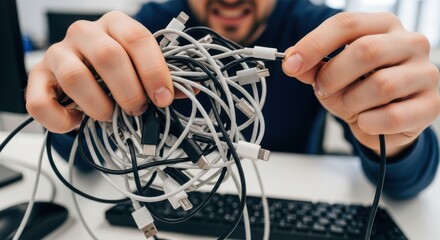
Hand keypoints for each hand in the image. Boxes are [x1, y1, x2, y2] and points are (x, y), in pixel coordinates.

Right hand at [26, 11, 173, 132]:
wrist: (81, 73)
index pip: (138, 38)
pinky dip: (61, 120)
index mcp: (116, 25)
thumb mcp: (141, 69)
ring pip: (74, 77)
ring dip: (98, 106)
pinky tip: (77, 122)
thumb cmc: (117, 70)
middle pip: (108, 56)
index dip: (154, 71)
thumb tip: (190, 91)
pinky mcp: (38, 77)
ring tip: (109, 117)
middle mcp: (85, 33)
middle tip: (138, 110)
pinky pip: (39, 101)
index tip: (163, 98)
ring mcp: (58, 53)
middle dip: (129, 91)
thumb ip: (164, 79)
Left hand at [282, 12, 439, 155]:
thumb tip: (293, 62)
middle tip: (322, 90)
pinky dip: (368, 123)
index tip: (291, 65)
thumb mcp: (331, 76)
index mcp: (383, 26)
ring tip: (350, 106)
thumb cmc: (359, 89)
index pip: (346, 24)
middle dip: (333, 76)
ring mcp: (426, 72)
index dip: (314, 44)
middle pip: (366, 51)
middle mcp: (410, 42)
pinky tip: (366, 120)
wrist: (385, 121)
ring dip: (351, 102)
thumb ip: (312, 67)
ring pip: (381, 85)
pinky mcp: (431, 104)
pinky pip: (392, 116)